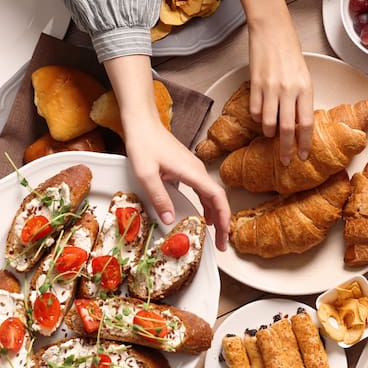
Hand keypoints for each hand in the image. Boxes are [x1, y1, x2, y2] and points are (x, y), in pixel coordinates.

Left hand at [123, 118, 229, 250]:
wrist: (143, 124)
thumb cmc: (144, 143)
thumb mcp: (146, 174)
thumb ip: (158, 197)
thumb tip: (169, 220)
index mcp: (192, 171)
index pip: (217, 197)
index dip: (224, 217)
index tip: (225, 235)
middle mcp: (197, 170)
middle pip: (218, 198)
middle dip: (223, 222)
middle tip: (222, 244)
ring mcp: (194, 169)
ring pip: (212, 195)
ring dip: (216, 215)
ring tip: (216, 235)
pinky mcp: (188, 169)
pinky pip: (203, 190)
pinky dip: (207, 205)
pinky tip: (204, 216)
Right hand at [247, 24, 313, 164]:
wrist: (272, 32)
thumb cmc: (290, 53)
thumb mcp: (304, 76)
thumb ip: (302, 99)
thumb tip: (299, 123)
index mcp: (305, 89)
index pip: (306, 124)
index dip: (304, 143)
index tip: (302, 156)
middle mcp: (289, 90)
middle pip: (288, 128)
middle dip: (286, 149)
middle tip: (285, 160)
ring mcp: (270, 88)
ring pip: (267, 122)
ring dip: (268, 132)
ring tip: (270, 133)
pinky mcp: (255, 84)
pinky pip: (254, 110)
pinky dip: (256, 118)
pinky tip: (259, 115)